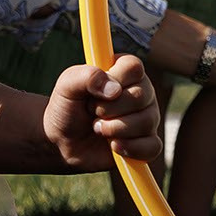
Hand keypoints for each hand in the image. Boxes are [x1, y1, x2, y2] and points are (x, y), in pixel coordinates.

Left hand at [44, 55, 160, 168]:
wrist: (63, 143)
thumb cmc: (68, 109)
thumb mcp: (67, 86)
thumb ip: (87, 76)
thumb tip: (114, 90)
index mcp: (125, 72)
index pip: (134, 67)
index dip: (114, 80)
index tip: (95, 91)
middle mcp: (142, 92)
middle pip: (141, 96)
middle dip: (108, 109)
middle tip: (93, 112)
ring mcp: (147, 118)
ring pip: (146, 122)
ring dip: (115, 129)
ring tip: (98, 129)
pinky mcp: (147, 143)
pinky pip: (152, 146)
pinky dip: (130, 148)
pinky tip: (113, 146)